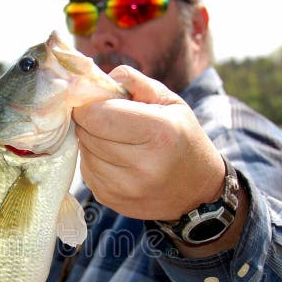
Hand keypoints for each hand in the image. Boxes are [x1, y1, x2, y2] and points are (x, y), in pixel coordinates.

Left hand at [73, 65, 224, 221]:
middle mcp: (142, 165)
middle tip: (110, 118)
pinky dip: (95, 161)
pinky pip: (87, 171)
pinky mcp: (110, 200)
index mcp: (159, 133)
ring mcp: (125, 188)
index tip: (95, 99)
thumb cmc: (181, 137)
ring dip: (92, 142)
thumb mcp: (168, 100)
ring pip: (84, 152)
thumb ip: (131, 81)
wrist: (196, 190)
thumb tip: (88, 81)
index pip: (97, 115)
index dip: (89, 103)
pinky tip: (117, 160)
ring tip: (118, 140)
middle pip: (87, 132)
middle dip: (91, 121)